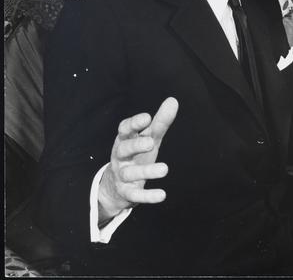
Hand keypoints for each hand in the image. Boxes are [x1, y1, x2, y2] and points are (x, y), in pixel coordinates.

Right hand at [98, 97, 178, 221]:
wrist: (115, 186)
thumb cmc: (136, 155)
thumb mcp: (148, 137)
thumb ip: (160, 122)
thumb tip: (173, 100)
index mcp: (125, 140)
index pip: (124, 130)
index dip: (133, 123)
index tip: (146, 117)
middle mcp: (120, 157)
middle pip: (124, 149)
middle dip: (136, 146)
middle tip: (151, 143)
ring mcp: (122, 175)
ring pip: (130, 173)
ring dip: (146, 171)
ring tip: (165, 169)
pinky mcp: (126, 192)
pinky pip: (135, 194)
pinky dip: (148, 196)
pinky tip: (162, 195)